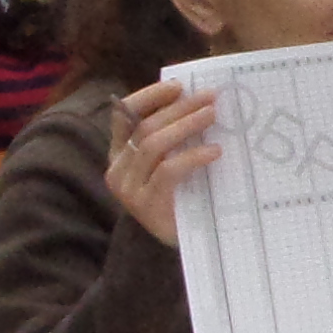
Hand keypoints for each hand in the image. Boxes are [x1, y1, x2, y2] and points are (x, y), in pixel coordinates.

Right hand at [103, 80, 218, 246]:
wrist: (179, 246)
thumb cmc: (180, 198)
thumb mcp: (172, 162)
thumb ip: (174, 137)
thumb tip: (201, 100)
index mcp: (119, 153)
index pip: (123, 114)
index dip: (149, 96)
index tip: (178, 86)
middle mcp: (117, 169)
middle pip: (144, 126)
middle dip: (179, 107)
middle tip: (209, 97)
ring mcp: (129, 188)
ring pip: (154, 144)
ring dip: (187, 124)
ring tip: (213, 115)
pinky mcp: (146, 204)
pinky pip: (168, 171)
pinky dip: (193, 156)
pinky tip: (214, 151)